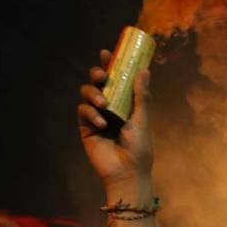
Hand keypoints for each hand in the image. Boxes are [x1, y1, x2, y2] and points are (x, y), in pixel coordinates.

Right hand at [77, 49, 154, 193]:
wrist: (127, 173)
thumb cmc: (139, 149)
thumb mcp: (142, 120)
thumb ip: (141, 96)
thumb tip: (144, 70)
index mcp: (126, 103)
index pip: (117, 80)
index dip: (110, 65)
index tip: (107, 52)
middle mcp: (110, 107)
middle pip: (98, 82)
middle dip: (97, 74)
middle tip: (102, 75)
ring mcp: (97, 116)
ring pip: (87, 93)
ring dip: (93, 94)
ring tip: (104, 104)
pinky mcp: (86, 128)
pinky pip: (83, 111)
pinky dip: (91, 114)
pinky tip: (101, 124)